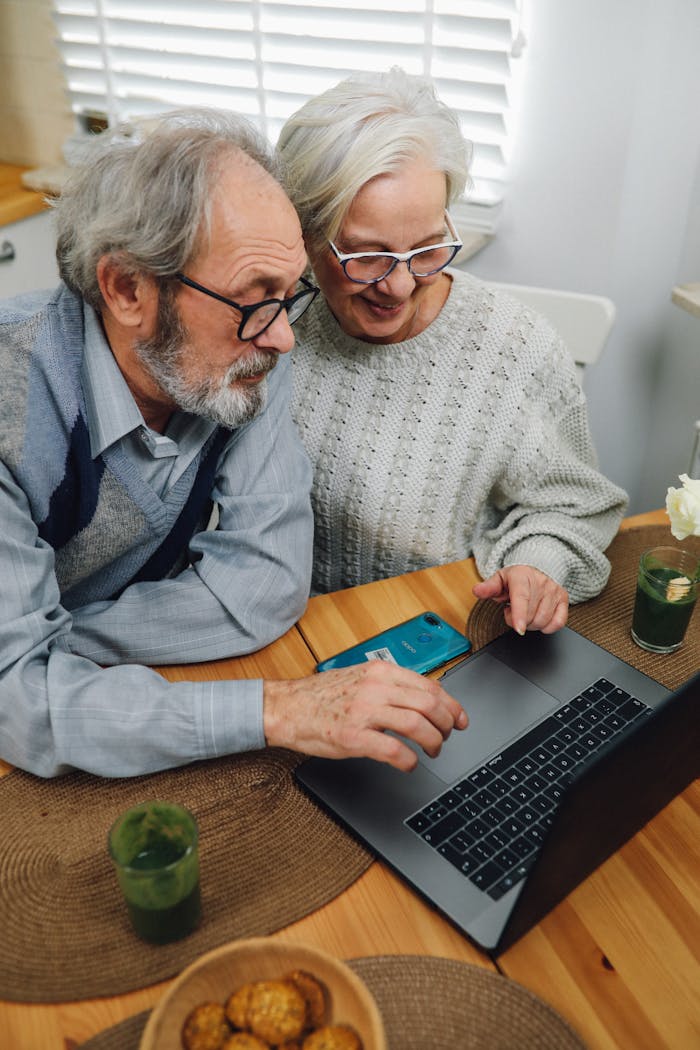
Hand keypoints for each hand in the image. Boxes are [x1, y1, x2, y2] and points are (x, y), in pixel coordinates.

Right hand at [263, 661, 467, 771]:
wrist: (288, 707)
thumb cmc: (321, 696)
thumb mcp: (360, 678)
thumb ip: (389, 684)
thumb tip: (422, 699)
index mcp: (380, 672)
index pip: (430, 686)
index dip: (452, 705)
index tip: (460, 718)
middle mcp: (376, 688)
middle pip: (430, 705)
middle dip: (446, 725)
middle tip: (446, 737)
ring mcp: (365, 712)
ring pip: (418, 726)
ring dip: (433, 743)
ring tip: (431, 751)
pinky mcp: (354, 737)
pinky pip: (395, 750)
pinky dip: (409, 761)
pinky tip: (408, 764)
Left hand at [472, 565, 568, 634]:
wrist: (539, 567)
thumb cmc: (518, 577)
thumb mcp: (499, 579)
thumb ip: (488, 587)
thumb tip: (477, 591)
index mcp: (522, 576)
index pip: (522, 598)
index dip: (519, 615)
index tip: (519, 628)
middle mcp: (541, 582)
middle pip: (531, 615)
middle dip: (518, 620)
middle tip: (513, 611)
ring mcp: (554, 591)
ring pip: (543, 621)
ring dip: (531, 624)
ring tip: (526, 612)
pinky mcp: (563, 600)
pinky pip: (558, 623)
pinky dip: (547, 627)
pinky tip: (539, 619)